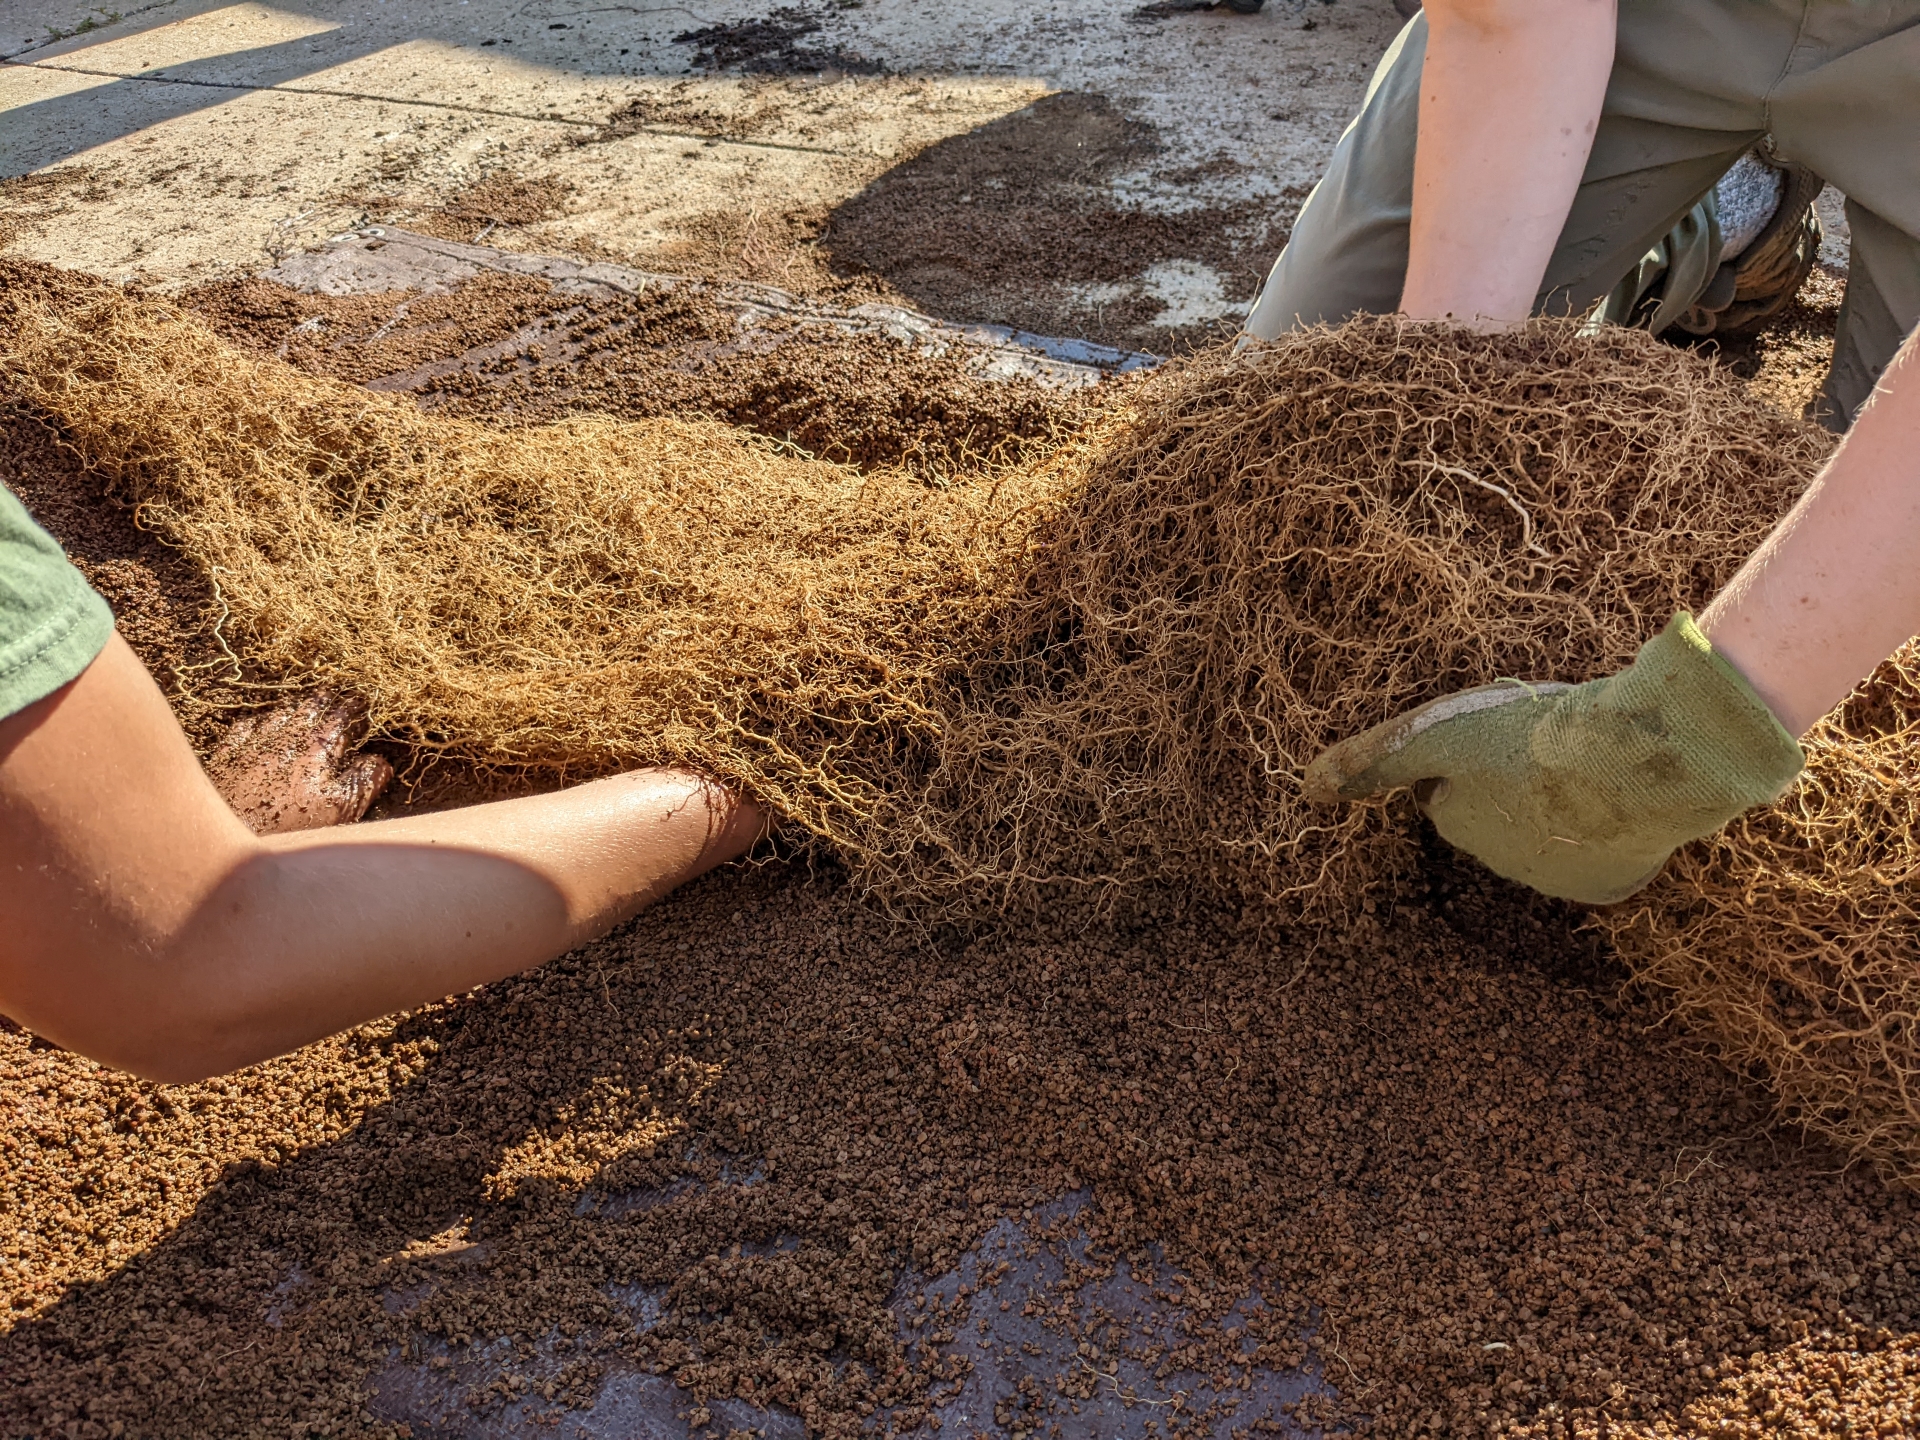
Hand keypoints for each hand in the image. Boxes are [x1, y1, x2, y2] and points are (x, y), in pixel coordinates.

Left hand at [205, 691, 393, 833]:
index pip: (340, 717)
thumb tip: (381, 762)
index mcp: (317, 748)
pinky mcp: (226, 757)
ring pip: (277, 714)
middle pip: (307, 709)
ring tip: (301, 707)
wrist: (224, 838)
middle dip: (323, 700)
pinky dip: (257, 724)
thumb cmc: (289, 824)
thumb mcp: (339, 809)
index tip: (361, 700)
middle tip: (332, 695)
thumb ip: (364, 781)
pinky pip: (244, 729)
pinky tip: (258, 727)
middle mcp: (284, 738)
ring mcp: (252, 745)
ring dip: (293, 709)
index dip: (353, 707)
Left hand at [1303, 613, 1802, 903]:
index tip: (1499, 731)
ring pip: (1551, 828)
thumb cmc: (1532, 739)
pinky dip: (1610, 825)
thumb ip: (1372, 760)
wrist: (1638, 762)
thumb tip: (1306, 792)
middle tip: (1546, 741)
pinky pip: (1604, 849)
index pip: (1450, 785)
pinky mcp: (1613, 883)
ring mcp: (1558, 878)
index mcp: (1457, 824)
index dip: (1472, 752)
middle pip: (1499, 808)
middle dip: (1514, 779)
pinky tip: (1620, 796)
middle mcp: (1500, 863)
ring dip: (1563, 800)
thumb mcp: (1437, 735)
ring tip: (1589, 760)